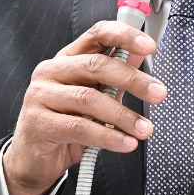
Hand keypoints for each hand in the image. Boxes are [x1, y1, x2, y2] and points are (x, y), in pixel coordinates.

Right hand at [1, 20, 164, 194]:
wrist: (35, 160)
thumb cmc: (66, 125)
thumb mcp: (95, 98)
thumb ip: (114, 79)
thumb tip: (138, 57)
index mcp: (67, 59)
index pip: (96, 35)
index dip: (124, 36)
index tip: (149, 46)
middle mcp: (51, 71)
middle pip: (96, 66)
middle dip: (132, 80)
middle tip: (158, 93)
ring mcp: (40, 96)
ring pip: (89, 99)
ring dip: (123, 115)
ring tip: (144, 129)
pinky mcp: (38, 123)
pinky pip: (79, 127)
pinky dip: (108, 137)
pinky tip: (125, 143)